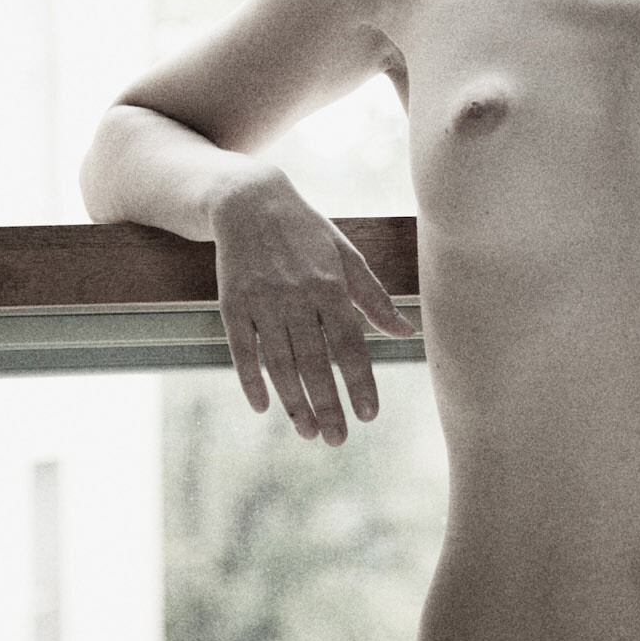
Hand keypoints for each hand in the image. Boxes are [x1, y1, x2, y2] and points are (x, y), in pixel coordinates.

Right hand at [210, 167, 417, 444]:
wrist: (249, 201)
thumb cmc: (306, 233)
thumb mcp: (347, 256)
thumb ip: (374, 298)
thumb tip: (408, 333)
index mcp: (331, 285)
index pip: (349, 344)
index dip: (359, 381)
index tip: (369, 415)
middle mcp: (297, 295)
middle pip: (314, 360)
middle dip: (327, 404)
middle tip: (337, 440)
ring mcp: (262, 300)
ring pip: (279, 361)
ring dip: (293, 401)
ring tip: (308, 432)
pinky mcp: (231, 303)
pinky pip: (242, 348)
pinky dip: (250, 379)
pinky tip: (263, 407)